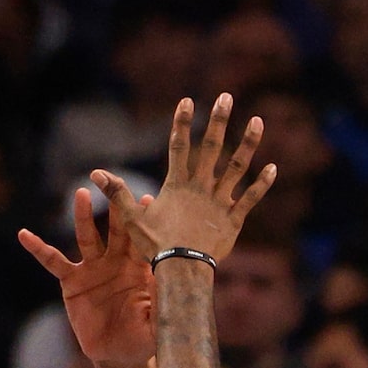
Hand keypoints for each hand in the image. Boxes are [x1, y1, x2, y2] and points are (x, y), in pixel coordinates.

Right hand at [20, 184, 156, 367]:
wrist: (120, 357)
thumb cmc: (144, 339)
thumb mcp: (158, 323)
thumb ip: (161, 303)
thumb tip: (167, 281)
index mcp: (140, 269)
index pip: (143, 240)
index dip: (144, 222)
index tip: (148, 200)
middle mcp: (116, 262)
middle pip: (116, 229)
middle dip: (115, 206)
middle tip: (113, 181)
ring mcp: (93, 269)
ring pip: (87, 237)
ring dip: (83, 216)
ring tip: (81, 194)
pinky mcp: (72, 282)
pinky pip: (54, 262)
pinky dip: (39, 248)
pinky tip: (24, 235)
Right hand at [92, 95, 275, 268]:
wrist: (183, 270)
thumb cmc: (156, 246)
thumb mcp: (132, 218)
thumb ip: (118, 193)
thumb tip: (95, 174)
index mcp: (178, 184)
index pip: (179, 145)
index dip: (182, 122)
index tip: (188, 101)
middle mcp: (201, 187)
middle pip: (212, 147)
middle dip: (219, 120)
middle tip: (227, 97)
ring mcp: (220, 201)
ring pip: (237, 166)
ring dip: (248, 143)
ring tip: (258, 121)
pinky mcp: (234, 218)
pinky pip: (251, 198)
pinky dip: (263, 183)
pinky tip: (273, 167)